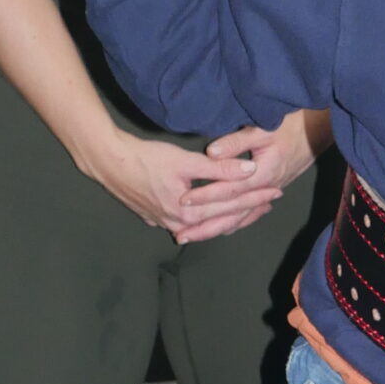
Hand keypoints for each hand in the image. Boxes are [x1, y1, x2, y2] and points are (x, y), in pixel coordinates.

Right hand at [85, 127, 280, 239]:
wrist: (108, 162)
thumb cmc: (146, 158)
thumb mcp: (186, 160)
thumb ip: (220, 167)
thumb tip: (252, 169)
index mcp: (189, 212)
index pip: (231, 206)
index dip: (256, 197)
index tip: (276, 191)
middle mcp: (178, 223)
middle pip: (221, 219)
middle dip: (247, 210)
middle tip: (270, 203)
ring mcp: (164, 223)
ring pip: (204, 225)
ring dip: (227, 217)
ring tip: (249, 210)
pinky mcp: (155, 217)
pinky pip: (188, 223)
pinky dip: (206, 218)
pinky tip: (212, 214)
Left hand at [176, 108, 330, 245]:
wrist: (317, 131)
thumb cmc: (289, 126)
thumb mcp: (262, 128)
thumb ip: (236, 142)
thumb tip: (211, 153)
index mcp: (261, 175)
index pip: (227, 190)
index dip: (205, 195)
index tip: (183, 200)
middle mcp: (265, 189)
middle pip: (232, 214)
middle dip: (206, 225)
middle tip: (181, 235)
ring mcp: (268, 193)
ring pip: (240, 218)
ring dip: (217, 229)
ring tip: (194, 237)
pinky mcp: (271, 191)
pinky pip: (250, 214)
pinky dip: (235, 223)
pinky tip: (222, 229)